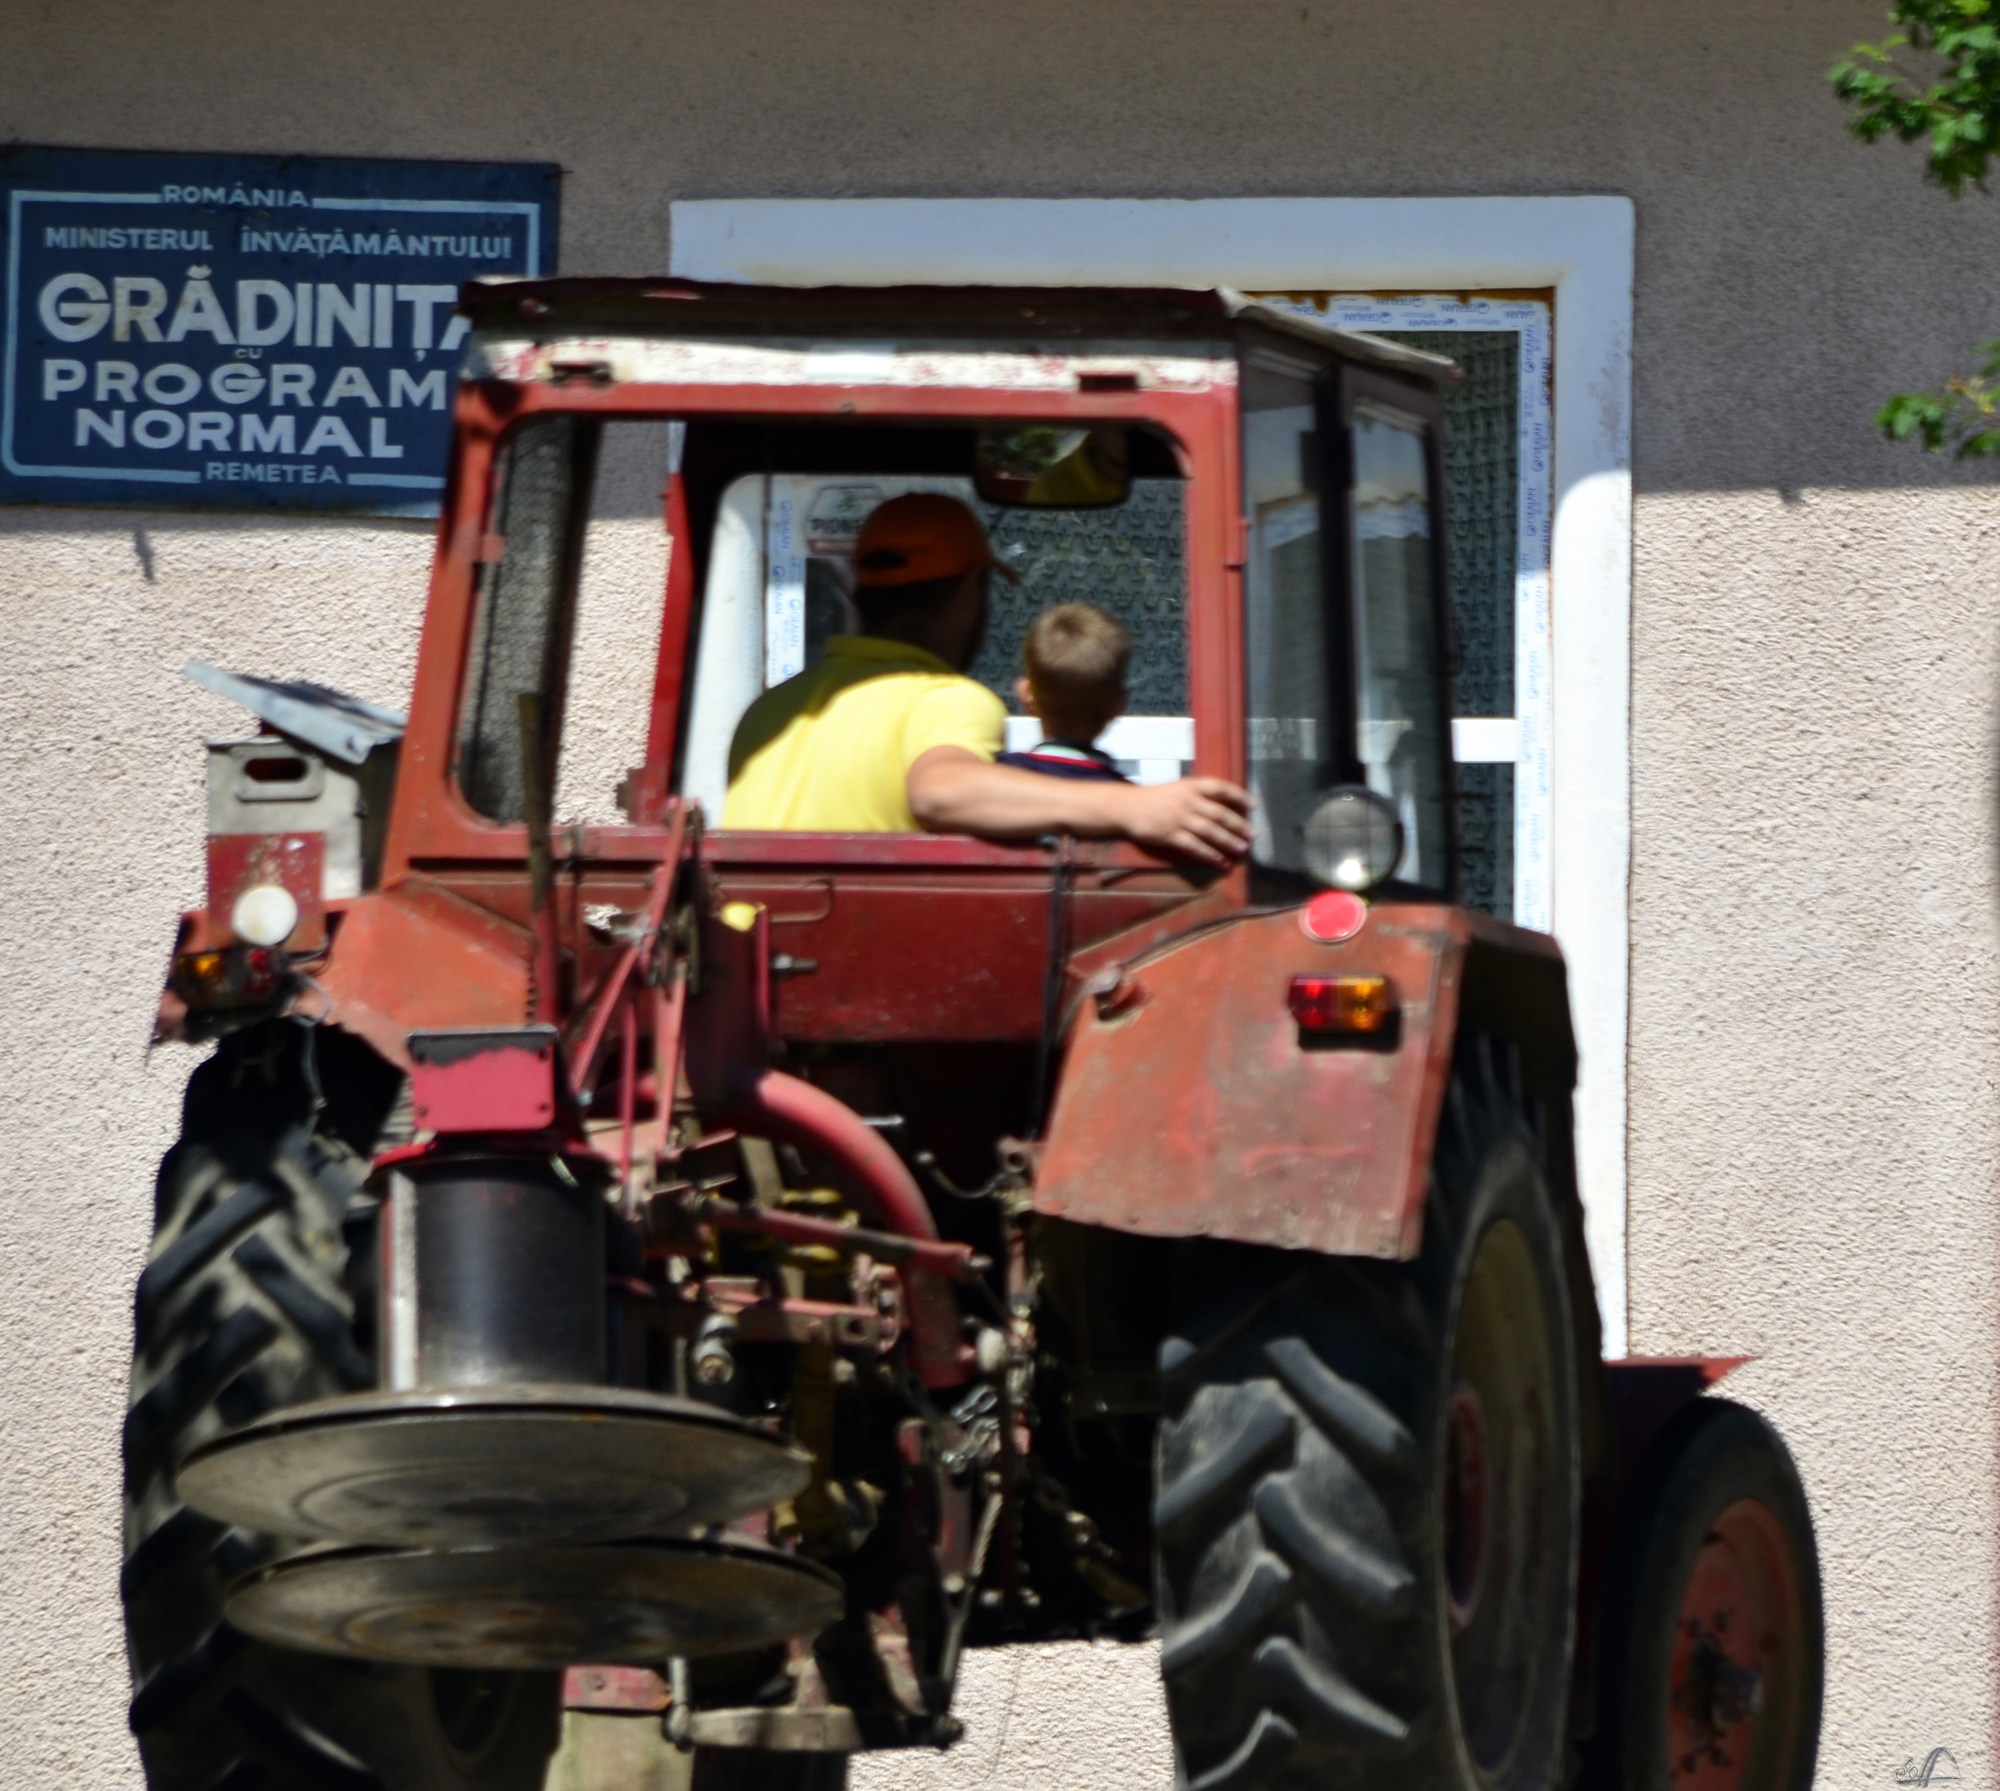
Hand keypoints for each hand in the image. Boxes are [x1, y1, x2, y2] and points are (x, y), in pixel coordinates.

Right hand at [1116, 777, 1254, 864]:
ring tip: (1242, 850)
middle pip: (1220, 814)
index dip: (1239, 795)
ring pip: (1211, 832)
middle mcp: (1188, 801)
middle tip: (1254, 835)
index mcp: (1191, 786)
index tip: (1253, 805)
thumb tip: (1224, 804)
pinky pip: (1194, 847)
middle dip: (1239, 825)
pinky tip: (1220, 861)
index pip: (1221, 788)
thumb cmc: (1155, 797)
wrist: (1127, 807)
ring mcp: (1179, 819)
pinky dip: (1209, 855)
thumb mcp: (1178, 788)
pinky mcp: (1170, 835)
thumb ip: (1198, 794)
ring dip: (1228, 842)